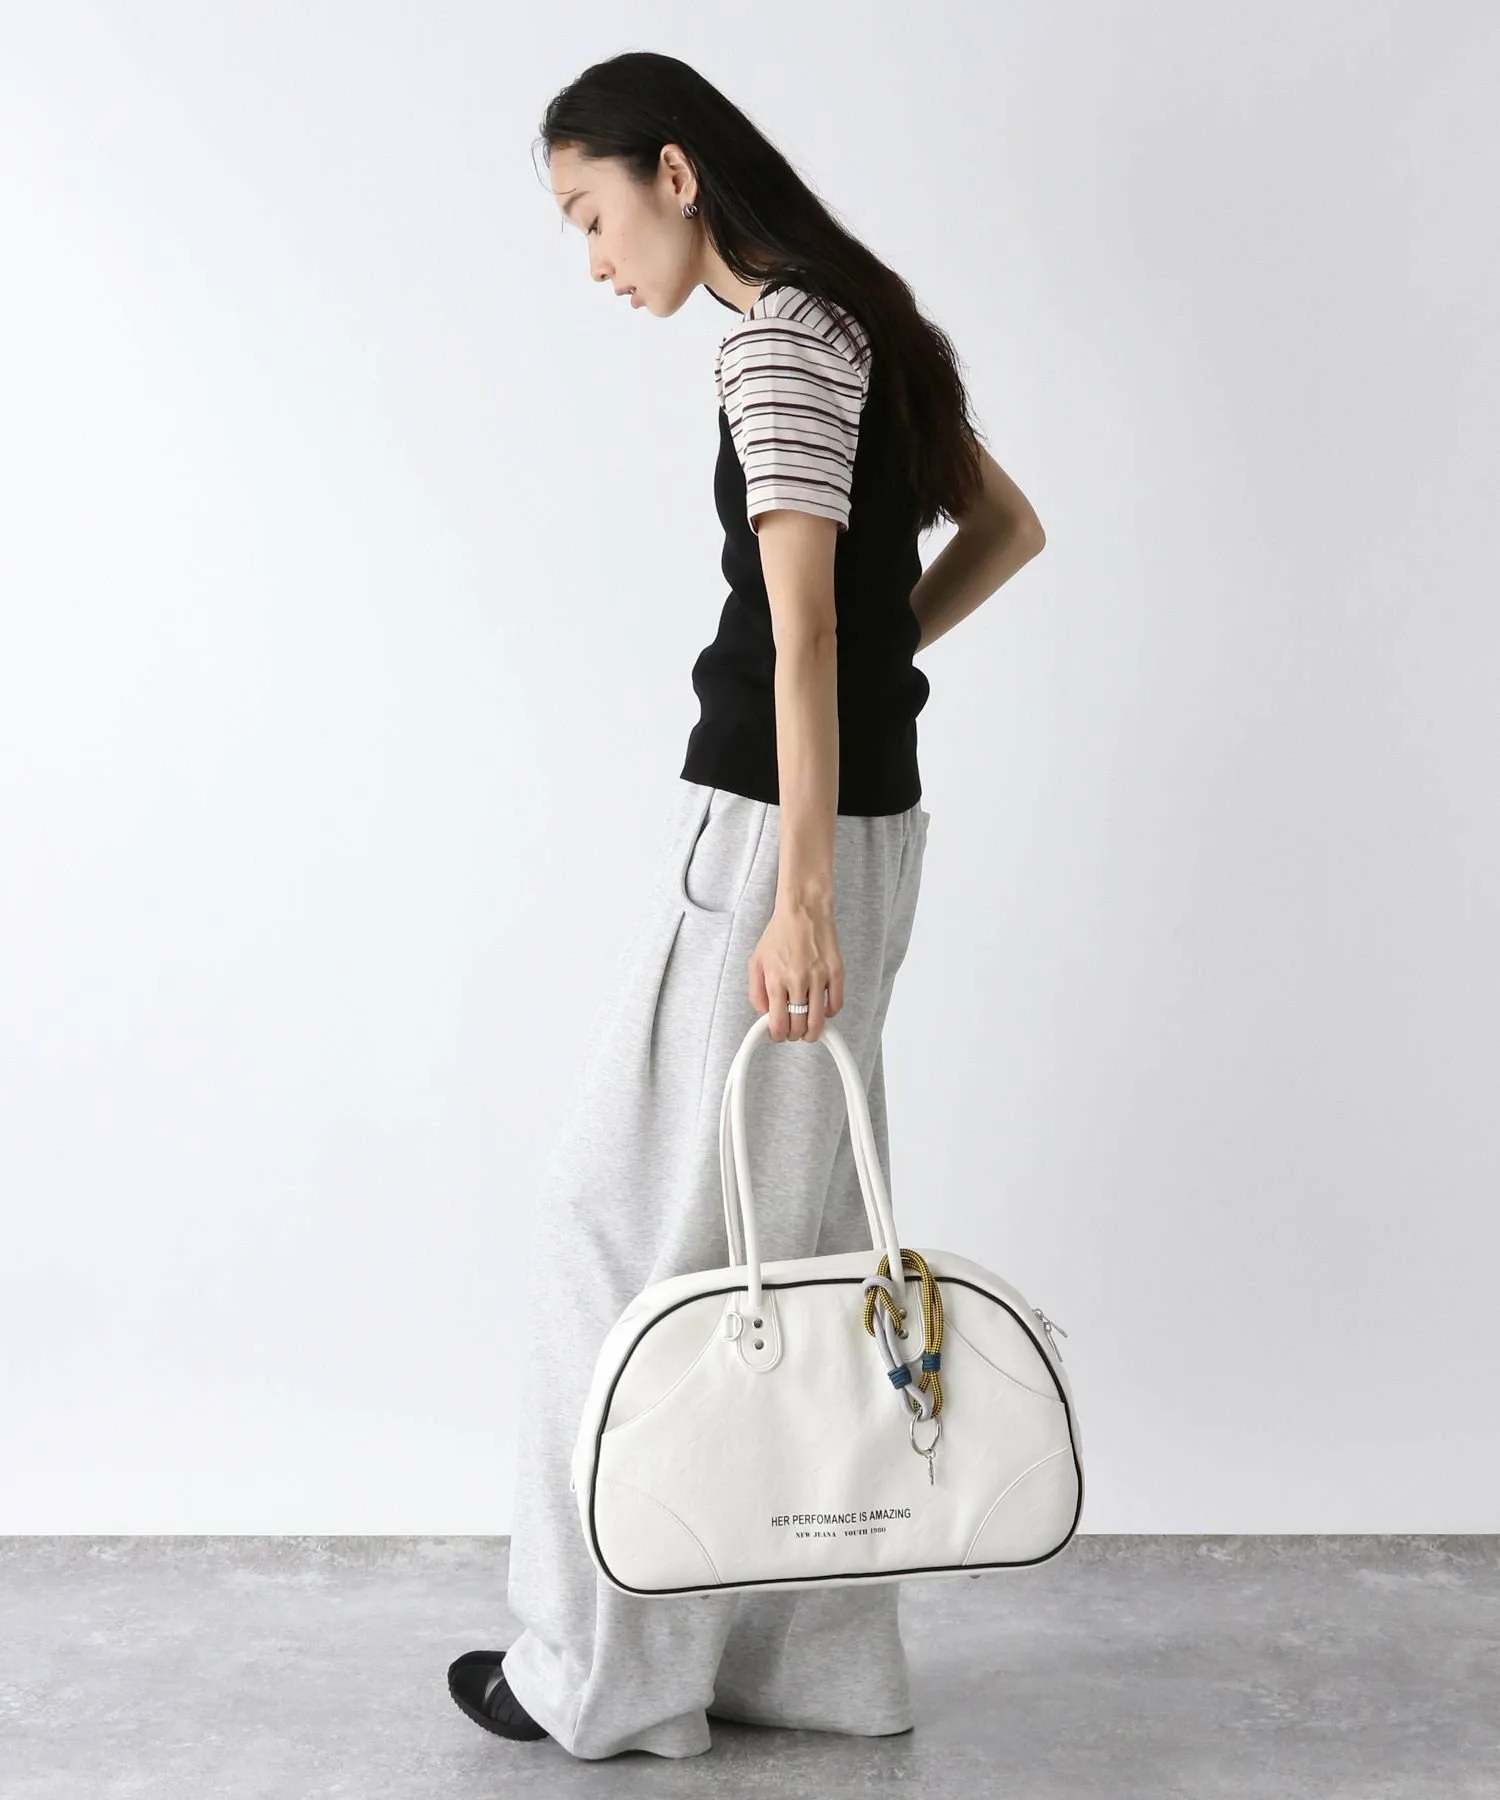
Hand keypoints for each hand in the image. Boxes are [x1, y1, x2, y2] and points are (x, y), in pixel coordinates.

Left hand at [748, 895, 843, 1041]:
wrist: (804, 909)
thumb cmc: (780, 933)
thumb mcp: (756, 960)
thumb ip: (756, 990)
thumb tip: (765, 1013)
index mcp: (775, 979)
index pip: (778, 1023)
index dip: (778, 1036)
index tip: (778, 1035)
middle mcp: (797, 980)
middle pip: (799, 1026)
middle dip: (794, 1035)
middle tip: (793, 1032)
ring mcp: (819, 977)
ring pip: (818, 1021)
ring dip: (812, 1032)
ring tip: (809, 1030)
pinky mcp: (836, 972)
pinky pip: (836, 1004)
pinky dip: (829, 1013)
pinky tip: (822, 1010)